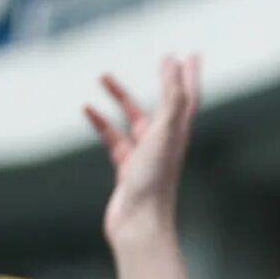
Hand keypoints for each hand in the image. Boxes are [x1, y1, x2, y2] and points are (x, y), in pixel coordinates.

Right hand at [87, 55, 199, 248]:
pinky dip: (101, 123)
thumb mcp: (164, 131)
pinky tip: (87, 110)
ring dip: (120, 98)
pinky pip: (112, 138)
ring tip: (102, 77)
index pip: (187, 96)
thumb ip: (171, 96)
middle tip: (163, 59)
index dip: (190, 75)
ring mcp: (145, 155)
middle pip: (166, 104)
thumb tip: (174, 62)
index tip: (192, 54)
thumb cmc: (154, 181)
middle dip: (164, 81)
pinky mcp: (127, 168)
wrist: (139, 224)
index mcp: (178, 133)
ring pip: (133, 119)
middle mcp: (165, 142)